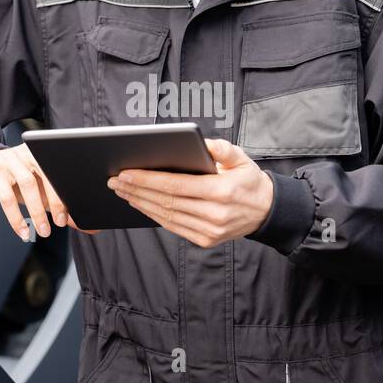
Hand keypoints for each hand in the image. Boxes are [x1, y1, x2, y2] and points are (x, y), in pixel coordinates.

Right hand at [0, 144, 97, 240]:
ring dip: (36, 211)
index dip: (67, 193)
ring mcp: (10, 161)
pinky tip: (23, 232)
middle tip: (60, 223)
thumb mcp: (40, 191)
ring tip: (43, 231)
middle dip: (55, 201)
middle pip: (45, 176)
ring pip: (27, 185)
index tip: (71, 214)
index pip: (60, 172)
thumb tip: (89, 228)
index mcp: (44, 154)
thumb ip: (62, 207)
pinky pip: (6, 197)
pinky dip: (16, 218)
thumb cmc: (18, 181)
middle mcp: (28, 154)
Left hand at [108, 138, 272, 247]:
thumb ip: (222, 148)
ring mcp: (210, 230)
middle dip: (137, 190)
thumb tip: (201, 142)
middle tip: (115, 181)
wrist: (266, 211)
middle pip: (166, 201)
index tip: (126, 173)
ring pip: (166, 216)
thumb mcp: (242, 158)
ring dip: (141, 203)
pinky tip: (141, 204)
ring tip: (122, 191)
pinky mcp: (206, 240)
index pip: (176, 185)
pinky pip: (173, 227)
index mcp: (222, 191)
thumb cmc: (249, 180)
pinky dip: (153, 215)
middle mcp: (215, 214)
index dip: (147, 180)